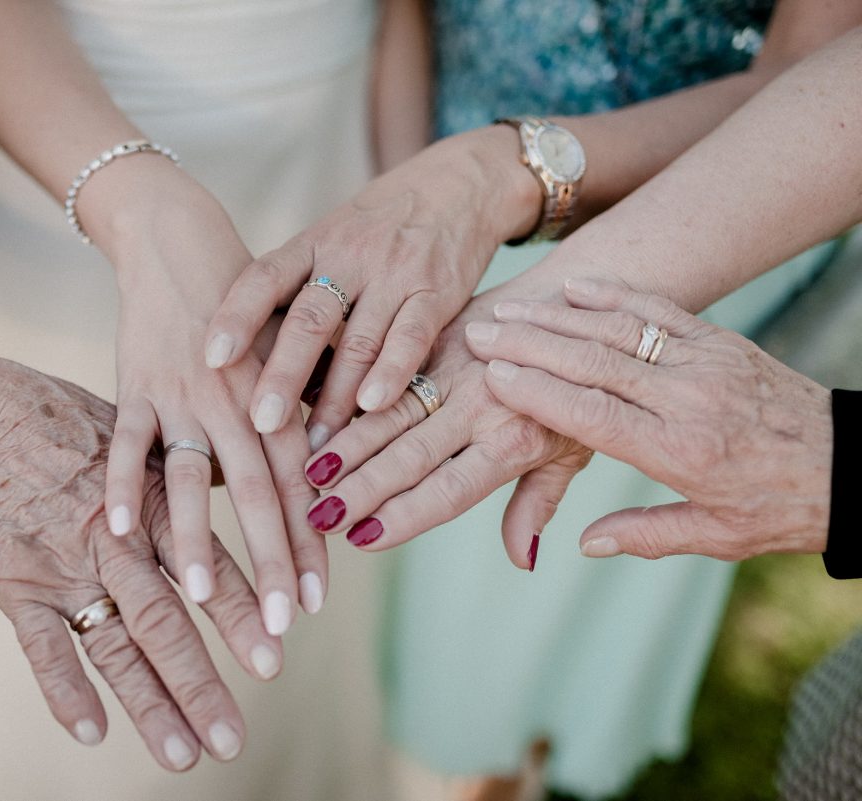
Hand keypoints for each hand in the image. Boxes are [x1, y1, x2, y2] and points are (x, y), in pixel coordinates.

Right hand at [0, 347, 284, 770]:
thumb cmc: (67, 421)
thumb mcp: (141, 434)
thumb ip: (189, 476)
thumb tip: (244, 488)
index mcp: (151, 500)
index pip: (207, 567)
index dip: (241, 615)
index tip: (276, 659)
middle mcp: (113, 539)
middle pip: (164, 619)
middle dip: (201, 682)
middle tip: (233, 737)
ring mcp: (63, 566)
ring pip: (111, 642)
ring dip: (148, 701)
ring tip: (184, 754)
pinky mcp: (16, 584)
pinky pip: (41, 646)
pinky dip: (64, 690)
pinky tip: (93, 731)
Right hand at [95, 168, 323, 629]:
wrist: (181, 244)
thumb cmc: (244, 309)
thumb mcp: (282, 360)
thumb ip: (295, 421)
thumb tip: (321, 487)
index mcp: (277, 404)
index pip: (300, 487)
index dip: (308, 546)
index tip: (312, 604)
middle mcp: (239, 406)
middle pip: (259, 495)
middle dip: (268, 562)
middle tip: (276, 627)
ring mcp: (186, 396)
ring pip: (195, 475)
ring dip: (196, 535)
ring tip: (199, 594)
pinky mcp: (137, 383)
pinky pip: (129, 439)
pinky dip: (124, 480)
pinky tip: (117, 528)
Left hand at [203, 127, 538, 451]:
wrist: (461, 183)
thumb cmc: (381, 226)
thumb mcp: (332, 240)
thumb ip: (298, 289)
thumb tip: (249, 361)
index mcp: (312, 244)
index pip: (263, 278)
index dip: (235, 318)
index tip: (210, 360)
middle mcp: (348, 256)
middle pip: (308, 320)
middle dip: (281, 375)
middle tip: (261, 423)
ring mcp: (394, 273)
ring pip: (357, 341)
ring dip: (335, 397)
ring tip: (315, 444)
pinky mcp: (436, 291)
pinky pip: (409, 338)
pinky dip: (390, 374)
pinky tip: (372, 408)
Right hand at [299, 292, 591, 569]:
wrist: (578, 301)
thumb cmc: (579, 389)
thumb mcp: (573, 452)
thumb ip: (538, 503)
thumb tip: (524, 562)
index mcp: (513, 441)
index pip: (450, 489)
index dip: (404, 516)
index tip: (360, 539)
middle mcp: (481, 405)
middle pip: (410, 453)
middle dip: (360, 486)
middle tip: (315, 513)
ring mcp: (456, 367)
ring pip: (389, 410)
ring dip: (345, 443)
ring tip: (305, 470)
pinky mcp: (438, 336)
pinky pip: (386, 369)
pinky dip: (349, 393)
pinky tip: (313, 411)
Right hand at [467, 278, 832, 560]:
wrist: (852, 463)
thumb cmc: (779, 506)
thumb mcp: (717, 536)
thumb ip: (645, 536)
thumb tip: (580, 544)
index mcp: (681, 451)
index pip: (594, 415)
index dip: (540, 394)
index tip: (494, 376)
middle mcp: (689, 398)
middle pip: (594, 363)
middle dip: (530, 346)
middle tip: (481, 333)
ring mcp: (704, 361)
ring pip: (618, 331)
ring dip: (556, 317)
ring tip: (507, 309)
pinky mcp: (718, 340)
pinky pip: (656, 309)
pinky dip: (612, 295)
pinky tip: (573, 285)